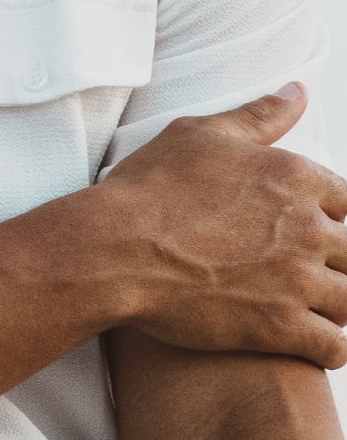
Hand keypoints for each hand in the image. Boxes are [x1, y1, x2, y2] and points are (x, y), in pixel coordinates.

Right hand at [99, 82, 346, 369]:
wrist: (116, 247)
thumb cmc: (152, 187)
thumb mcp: (200, 134)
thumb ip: (258, 116)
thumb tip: (297, 92)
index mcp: (295, 176)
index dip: (332, 214)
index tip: (309, 225)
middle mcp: (308, 227)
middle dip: (334, 261)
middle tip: (299, 267)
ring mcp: (298, 281)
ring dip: (335, 304)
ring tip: (307, 305)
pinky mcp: (282, 328)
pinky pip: (334, 347)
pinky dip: (326, 346)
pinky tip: (306, 338)